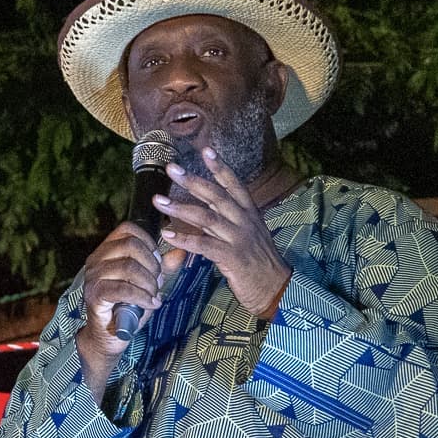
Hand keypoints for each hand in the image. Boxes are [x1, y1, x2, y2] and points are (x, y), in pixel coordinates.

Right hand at [74, 222, 189, 391]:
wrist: (110, 336)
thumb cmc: (128, 307)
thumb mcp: (148, 283)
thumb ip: (163, 267)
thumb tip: (181, 251)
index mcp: (106, 251)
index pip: (127, 229)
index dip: (149, 242)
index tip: (158, 262)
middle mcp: (96, 260)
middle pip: (130, 245)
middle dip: (152, 264)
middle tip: (158, 282)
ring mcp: (93, 277)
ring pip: (128, 267)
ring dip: (149, 282)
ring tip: (154, 295)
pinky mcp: (95, 295)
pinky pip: (123, 289)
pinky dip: (142, 296)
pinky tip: (151, 304)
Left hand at [154, 149, 291, 316]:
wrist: (278, 288)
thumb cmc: (258, 263)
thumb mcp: (247, 236)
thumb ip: (226, 222)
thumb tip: (201, 211)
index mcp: (250, 214)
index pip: (234, 184)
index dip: (220, 167)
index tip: (206, 149)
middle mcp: (245, 221)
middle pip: (216, 195)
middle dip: (192, 181)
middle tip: (172, 168)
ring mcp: (239, 238)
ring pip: (206, 217)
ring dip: (179, 208)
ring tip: (159, 201)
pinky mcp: (232, 257)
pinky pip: (204, 245)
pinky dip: (184, 240)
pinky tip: (167, 235)